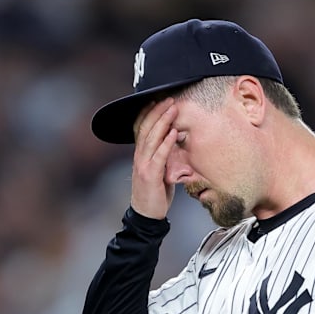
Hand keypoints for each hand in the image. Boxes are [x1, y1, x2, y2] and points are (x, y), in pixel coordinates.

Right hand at [130, 98, 177, 219]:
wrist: (147, 215)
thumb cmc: (155, 193)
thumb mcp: (159, 171)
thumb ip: (163, 156)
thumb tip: (175, 141)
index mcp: (140, 154)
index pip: (141, 127)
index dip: (148, 112)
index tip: (158, 99)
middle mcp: (139, 157)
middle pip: (146, 128)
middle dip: (158, 111)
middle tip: (170, 98)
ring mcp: (143, 165)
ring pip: (151, 138)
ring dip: (163, 121)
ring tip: (173, 108)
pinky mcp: (150, 176)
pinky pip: (159, 156)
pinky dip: (166, 143)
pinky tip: (173, 133)